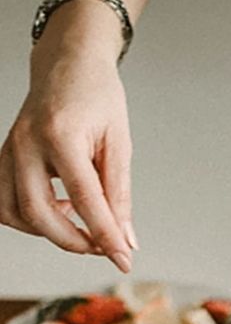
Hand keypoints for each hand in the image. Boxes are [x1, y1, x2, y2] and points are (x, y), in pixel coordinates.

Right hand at [0, 43, 134, 269]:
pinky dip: (31, 217)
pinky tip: (60, 208)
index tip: (124, 261)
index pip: (84, 200)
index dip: (105, 237)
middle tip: (105, 246)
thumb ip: (120, 193)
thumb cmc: (96, 96)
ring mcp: (10, 149)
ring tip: (81, 222)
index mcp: (60, 135)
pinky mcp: (5, 155)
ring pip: (12, 212)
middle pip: (36, 212)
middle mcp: (26, 143)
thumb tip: (126, 240)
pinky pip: (5, 200)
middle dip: (74, 241)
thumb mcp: (119, 143)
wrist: (68, 63)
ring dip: (49, 232)